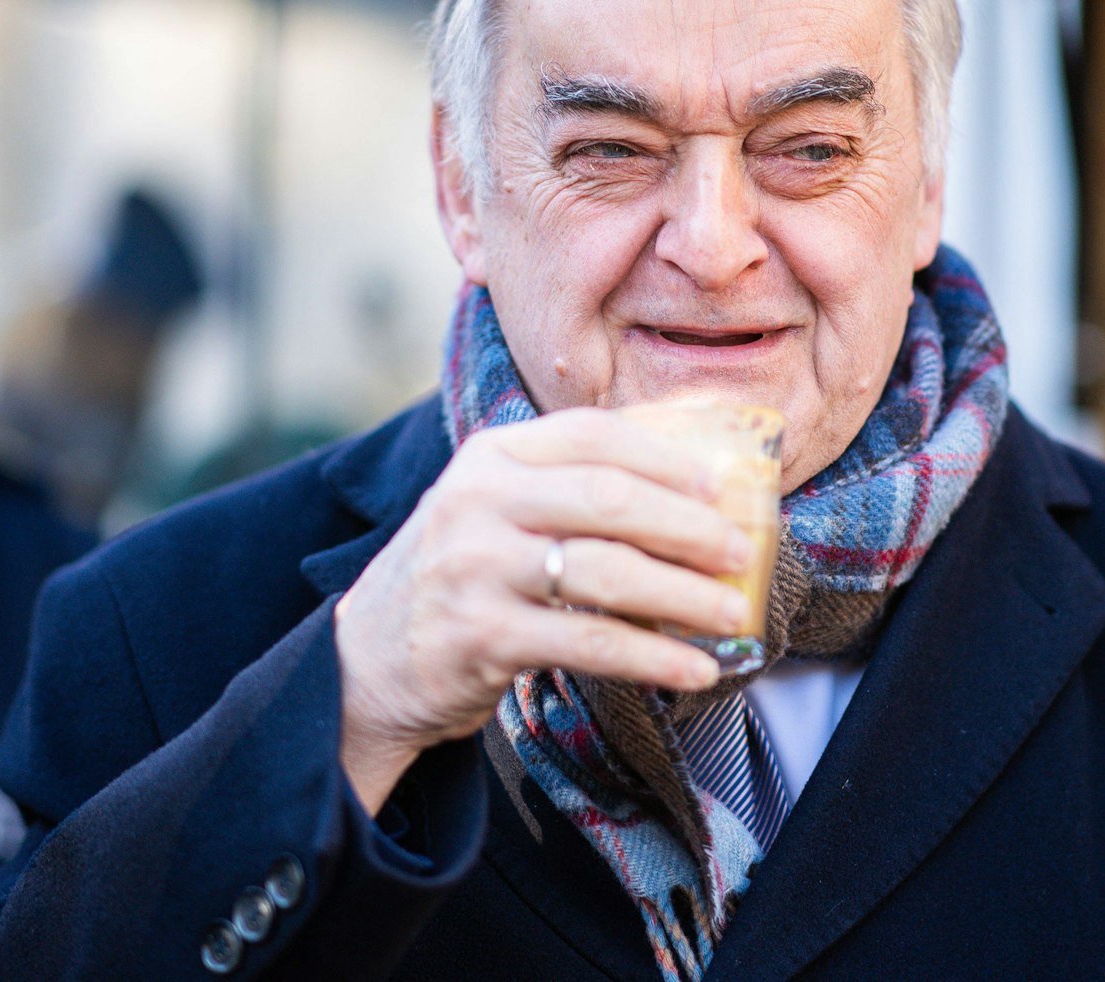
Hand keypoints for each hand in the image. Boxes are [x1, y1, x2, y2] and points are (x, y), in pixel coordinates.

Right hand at [332, 407, 750, 813]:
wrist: (365, 663)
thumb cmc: (461, 578)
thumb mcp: (495, 510)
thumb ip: (569, 489)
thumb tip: (695, 491)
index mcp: (491, 455)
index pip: (593, 435)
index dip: (667, 457)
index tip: (723, 487)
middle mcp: (478, 500)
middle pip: (610, 499)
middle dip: (689, 526)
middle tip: (740, 553)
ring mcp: (476, 567)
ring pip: (607, 571)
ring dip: (684, 596)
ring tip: (732, 614)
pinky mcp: (482, 635)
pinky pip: (590, 642)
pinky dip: (653, 656)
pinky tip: (694, 669)